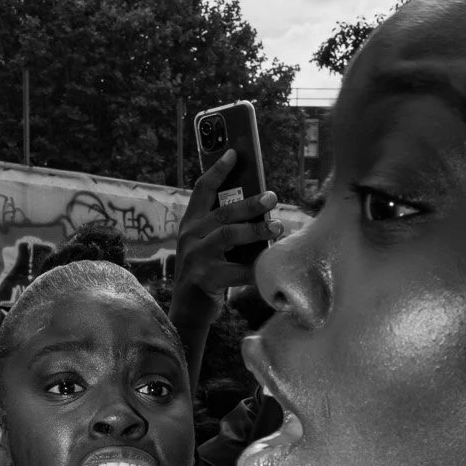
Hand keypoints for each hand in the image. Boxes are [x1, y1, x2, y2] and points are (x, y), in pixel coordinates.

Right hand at [170, 150, 280, 317]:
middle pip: (223, 212)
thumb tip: (258, 210)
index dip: (218, 170)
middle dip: (250, 202)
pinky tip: (272, 268)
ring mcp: (195, 257)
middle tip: (273, 197)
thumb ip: (223, 230)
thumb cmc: (205, 276)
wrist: (187, 312)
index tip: (234, 153)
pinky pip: (238, 270)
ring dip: (257, 230)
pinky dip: (257, 269)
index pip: (201, 190)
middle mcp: (189, 237)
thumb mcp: (207, 247)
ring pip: (229, 235)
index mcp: (190, 225)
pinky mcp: (204, 279)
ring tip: (278, 227)